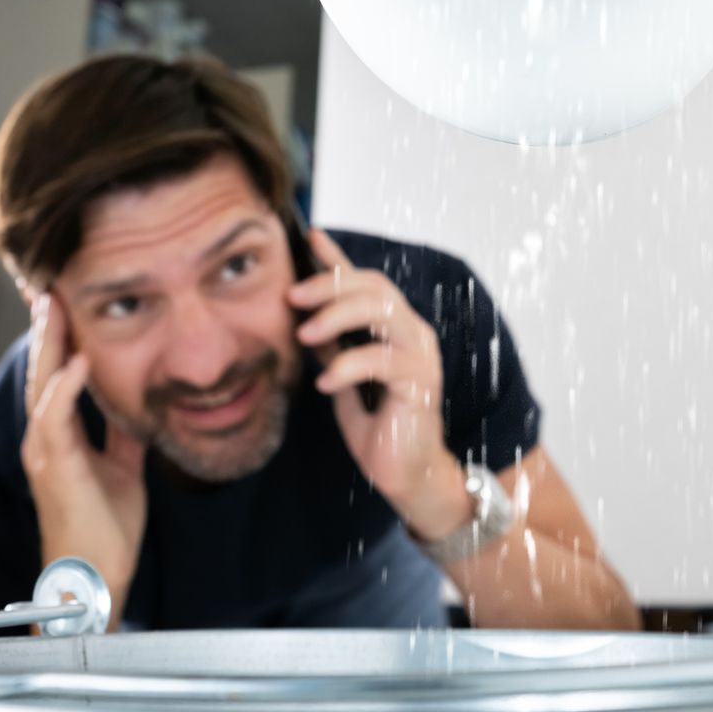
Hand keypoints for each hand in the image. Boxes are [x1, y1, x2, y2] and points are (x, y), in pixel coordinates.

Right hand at [20, 291, 147, 597]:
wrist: (96, 576)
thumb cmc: (105, 528)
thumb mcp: (123, 468)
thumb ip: (123, 433)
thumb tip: (138, 402)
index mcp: (59, 437)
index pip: (55, 376)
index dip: (59, 340)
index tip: (64, 304)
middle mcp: (45, 440)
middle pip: (41, 372)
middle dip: (46, 329)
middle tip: (49, 288)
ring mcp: (46, 453)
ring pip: (42, 386)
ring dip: (49, 345)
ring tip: (55, 307)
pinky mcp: (57, 468)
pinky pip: (56, 419)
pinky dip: (67, 387)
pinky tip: (79, 360)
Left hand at [287, 230, 471, 542]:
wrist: (408, 476)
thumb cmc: (380, 428)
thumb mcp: (346, 380)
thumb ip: (335, 348)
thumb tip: (306, 319)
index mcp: (396, 328)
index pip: (367, 282)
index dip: (339, 258)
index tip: (309, 235)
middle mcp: (413, 333)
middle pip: (374, 288)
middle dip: (329, 285)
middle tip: (292, 297)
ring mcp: (420, 356)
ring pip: (382, 313)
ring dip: (338, 318)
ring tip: (305, 336)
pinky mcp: (420, 384)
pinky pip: (382, 361)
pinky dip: (348, 367)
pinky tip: (325, 383)